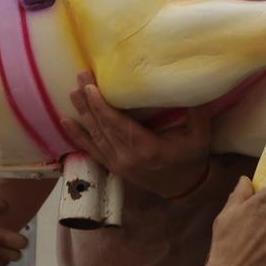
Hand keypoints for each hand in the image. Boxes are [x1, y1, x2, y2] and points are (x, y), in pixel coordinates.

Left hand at [60, 71, 212, 198]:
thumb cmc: (192, 158)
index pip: (117, 124)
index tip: (90, 87)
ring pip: (95, 136)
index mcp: (146, 148)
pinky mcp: (114, 167)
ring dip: (82, 114)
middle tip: (80, 78)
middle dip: (89, 102)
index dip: (102, 106)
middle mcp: (128, 158)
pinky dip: (78, 136)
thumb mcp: (200, 136)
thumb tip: (193, 83)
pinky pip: (92, 150)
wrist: (185, 187)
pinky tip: (65, 122)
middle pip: (103, 127)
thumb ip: (197, 112)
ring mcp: (119, 164)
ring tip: (72, 93)